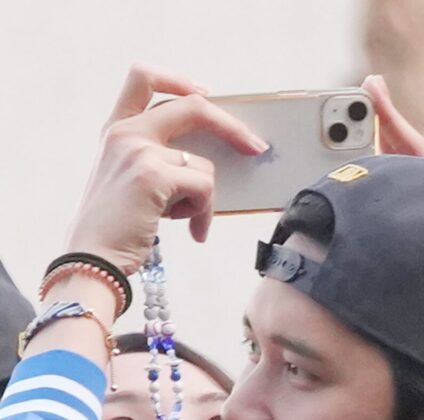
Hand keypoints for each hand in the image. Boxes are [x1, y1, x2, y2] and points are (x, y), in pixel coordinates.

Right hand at [67, 64, 267, 273]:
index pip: (143, 78)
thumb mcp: (127, 184)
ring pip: (203, 165)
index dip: (178, 80)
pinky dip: (205, 213)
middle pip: (192, 106)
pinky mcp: (154, 175)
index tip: (205, 94)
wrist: (92, 261)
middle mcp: (125, 133)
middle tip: (255, 147)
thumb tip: (204, 164)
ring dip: (204, 200)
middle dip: (231, 126)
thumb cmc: (112, 232)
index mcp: (115, 131)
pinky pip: (204, 187)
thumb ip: (153, 162)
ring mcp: (139, 151)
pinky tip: (194, 232)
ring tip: (189, 224)